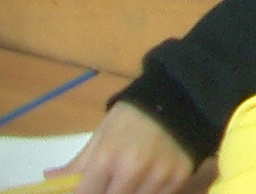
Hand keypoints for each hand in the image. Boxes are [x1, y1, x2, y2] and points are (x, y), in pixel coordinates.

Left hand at [59, 102, 196, 193]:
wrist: (179, 96)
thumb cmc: (132, 116)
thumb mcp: (101, 135)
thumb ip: (77, 165)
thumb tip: (49, 181)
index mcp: (107, 157)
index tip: (88, 191)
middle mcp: (132, 170)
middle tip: (109, 185)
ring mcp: (158, 176)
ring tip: (127, 183)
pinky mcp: (179, 178)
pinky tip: (148, 183)